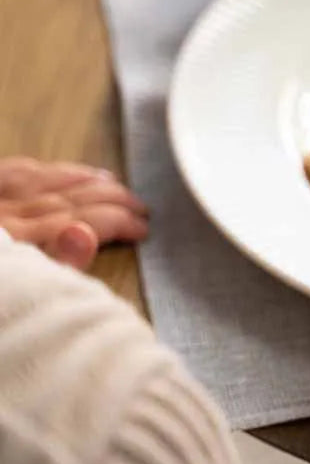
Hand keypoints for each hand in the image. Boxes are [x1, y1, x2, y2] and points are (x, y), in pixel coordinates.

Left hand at [0, 157, 148, 269]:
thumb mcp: (24, 294)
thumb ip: (58, 263)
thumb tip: (85, 235)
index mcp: (21, 242)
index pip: (84, 222)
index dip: (119, 222)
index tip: (142, 228)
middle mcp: (7, 216)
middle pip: (70, 199)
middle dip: (113, 199)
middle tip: (139, 206)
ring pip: (46, 180)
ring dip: (84, 179)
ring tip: (111, 182)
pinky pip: (12, 171)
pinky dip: (39, 169)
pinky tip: (55, 170)